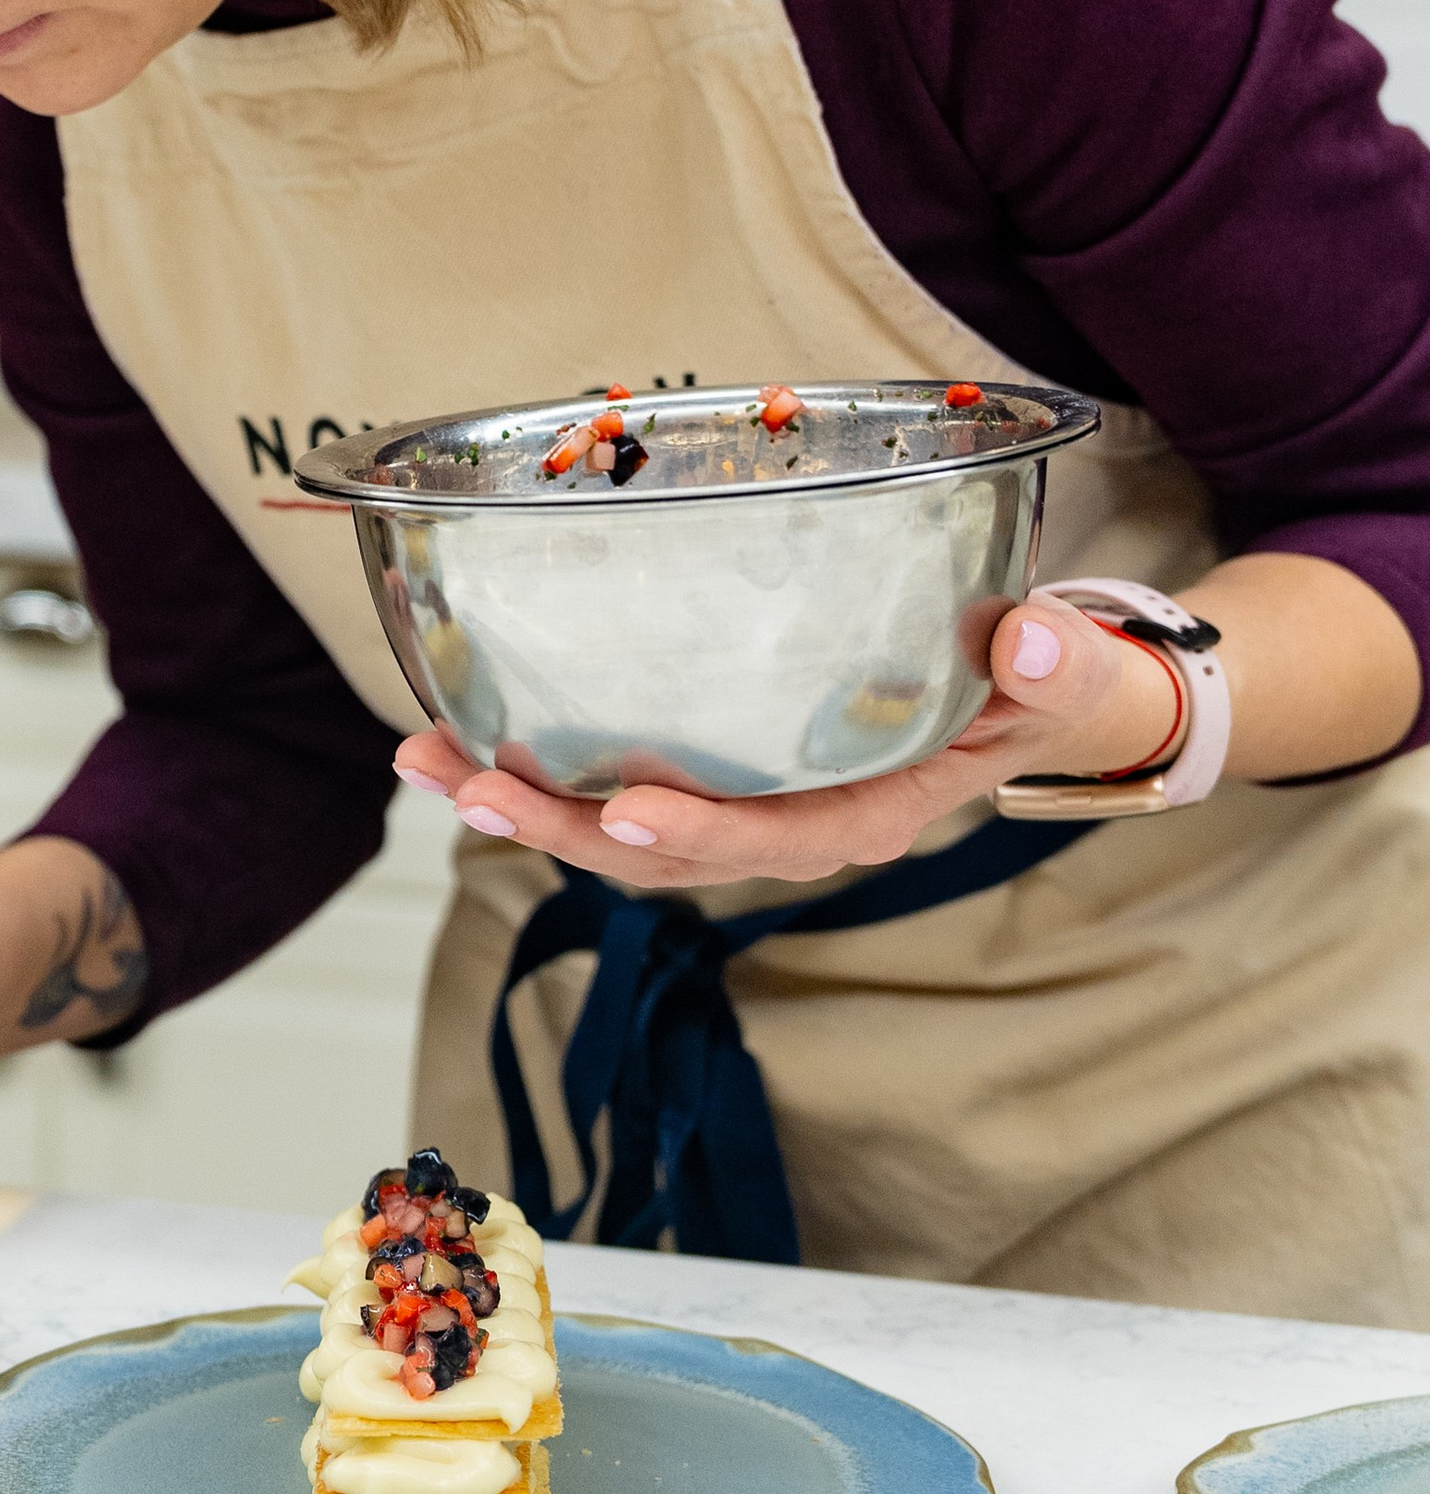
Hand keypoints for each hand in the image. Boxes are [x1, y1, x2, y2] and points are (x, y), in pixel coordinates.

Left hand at [394, 593, 1183, 894]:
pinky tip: (467, 733)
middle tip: (465, 787)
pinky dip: (544, 766)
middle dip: (562, 829)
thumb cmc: (1048, 685)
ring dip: (524, 802)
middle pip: (668, 854)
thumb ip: (1053, 664)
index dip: (703, 833)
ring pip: (626, 830)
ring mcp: (753, 803)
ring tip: (427, 761)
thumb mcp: (1067, 675)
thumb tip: (1026, 640)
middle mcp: (800, 823)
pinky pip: (624, 784)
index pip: (780, 839)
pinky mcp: (721, 771)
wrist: (1042, 698)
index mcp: (877, 813)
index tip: (628, 813)